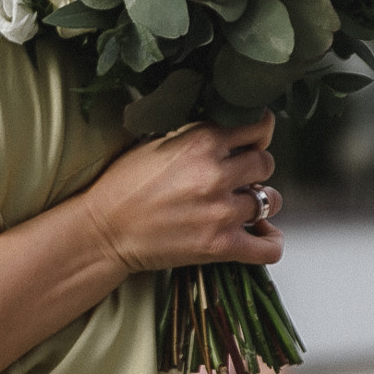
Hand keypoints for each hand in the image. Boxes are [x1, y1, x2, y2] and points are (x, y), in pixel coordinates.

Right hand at [82, 116, 282, 272]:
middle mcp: (216, 173)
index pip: (259, 126)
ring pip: (270, 200)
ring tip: (244, 205)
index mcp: (201, 141)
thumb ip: (195, 133)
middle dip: (255, 169)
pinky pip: (268, 247)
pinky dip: (270, 241)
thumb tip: (227, 128)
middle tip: (239, 177)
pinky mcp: (220, 246)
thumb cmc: (123, 185)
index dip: (258, 134)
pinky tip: (260, 233)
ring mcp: (221, 211)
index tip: (251, 142)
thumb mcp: (155, 141)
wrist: (102, 230)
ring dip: (261, 202)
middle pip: (266, 163)